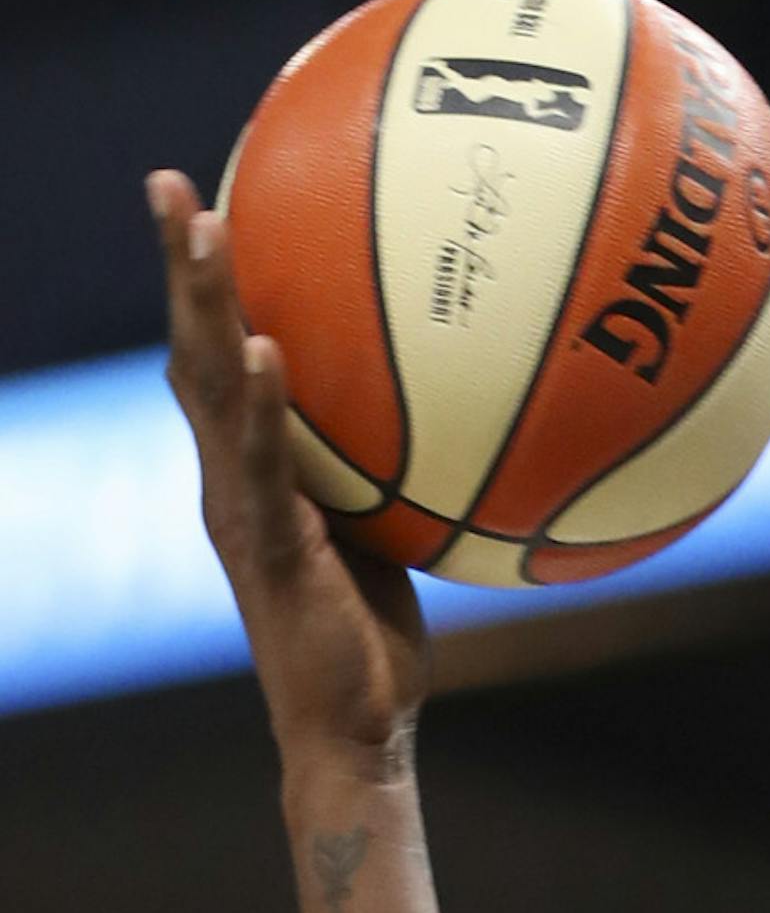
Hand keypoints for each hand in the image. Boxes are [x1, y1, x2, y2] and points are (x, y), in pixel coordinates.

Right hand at [150, 172, 427, 773]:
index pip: (218, 356)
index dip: (204, 283)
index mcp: (252, 471)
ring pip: (210, 389)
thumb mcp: (388, 539)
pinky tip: (266, 348)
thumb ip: (394, 474)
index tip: (203, 200)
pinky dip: (263, 405)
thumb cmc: (375, 645)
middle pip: (193, 349)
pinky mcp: (269, 550)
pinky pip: (263, 465)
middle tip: (167, 178)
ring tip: (202, 227)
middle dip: (179, 264)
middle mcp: (230, 479)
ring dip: (203, 303)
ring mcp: (242, 512)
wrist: (355, 734)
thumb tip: (459, 416)